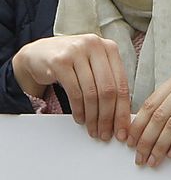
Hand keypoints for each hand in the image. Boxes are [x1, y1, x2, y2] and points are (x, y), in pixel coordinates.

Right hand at [12, 34, 130, 142]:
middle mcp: (95, 46)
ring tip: (93, 129)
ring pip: (92, 93)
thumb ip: (109, 82)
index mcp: (110, 48)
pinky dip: (79, 110)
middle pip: (108, 90)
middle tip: (106, 133)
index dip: (123, 110)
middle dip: (108, 117)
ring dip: (93, 116)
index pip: (122, 84)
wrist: (38, 53)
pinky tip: (80, 119)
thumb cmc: (71, 63)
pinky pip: (74, 92)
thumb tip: (122, 115)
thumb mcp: (94, 66)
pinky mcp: (59, 62)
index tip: (123, 130)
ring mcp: (77, 52)